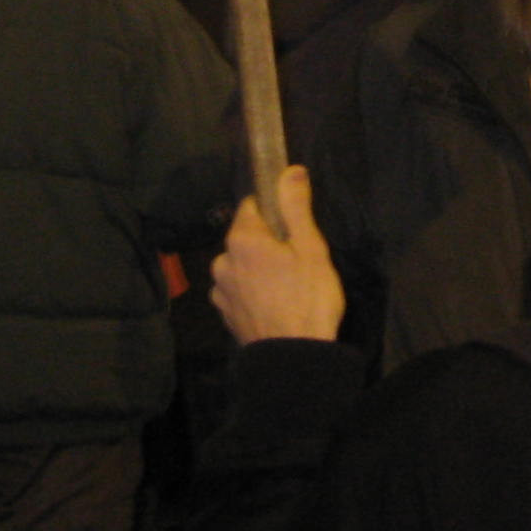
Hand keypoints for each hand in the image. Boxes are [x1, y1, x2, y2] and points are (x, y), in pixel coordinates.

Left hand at [210, 166, 343, 345]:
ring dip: (257, 269)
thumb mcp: (310, 248)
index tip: (294, 228)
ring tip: (287, 287)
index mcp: (241, 239)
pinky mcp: (225, 315)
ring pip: (240, 266)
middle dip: (267, 243)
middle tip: (297, 261)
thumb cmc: (306, 298)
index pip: (252, 206)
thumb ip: (295, 207)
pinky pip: (238, 290)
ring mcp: (220, 291)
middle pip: (245, 238)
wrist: (293, 360)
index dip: (274, 212)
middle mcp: (222, 261)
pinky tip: (274, 304)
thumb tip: (290, 169)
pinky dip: (252, 292)